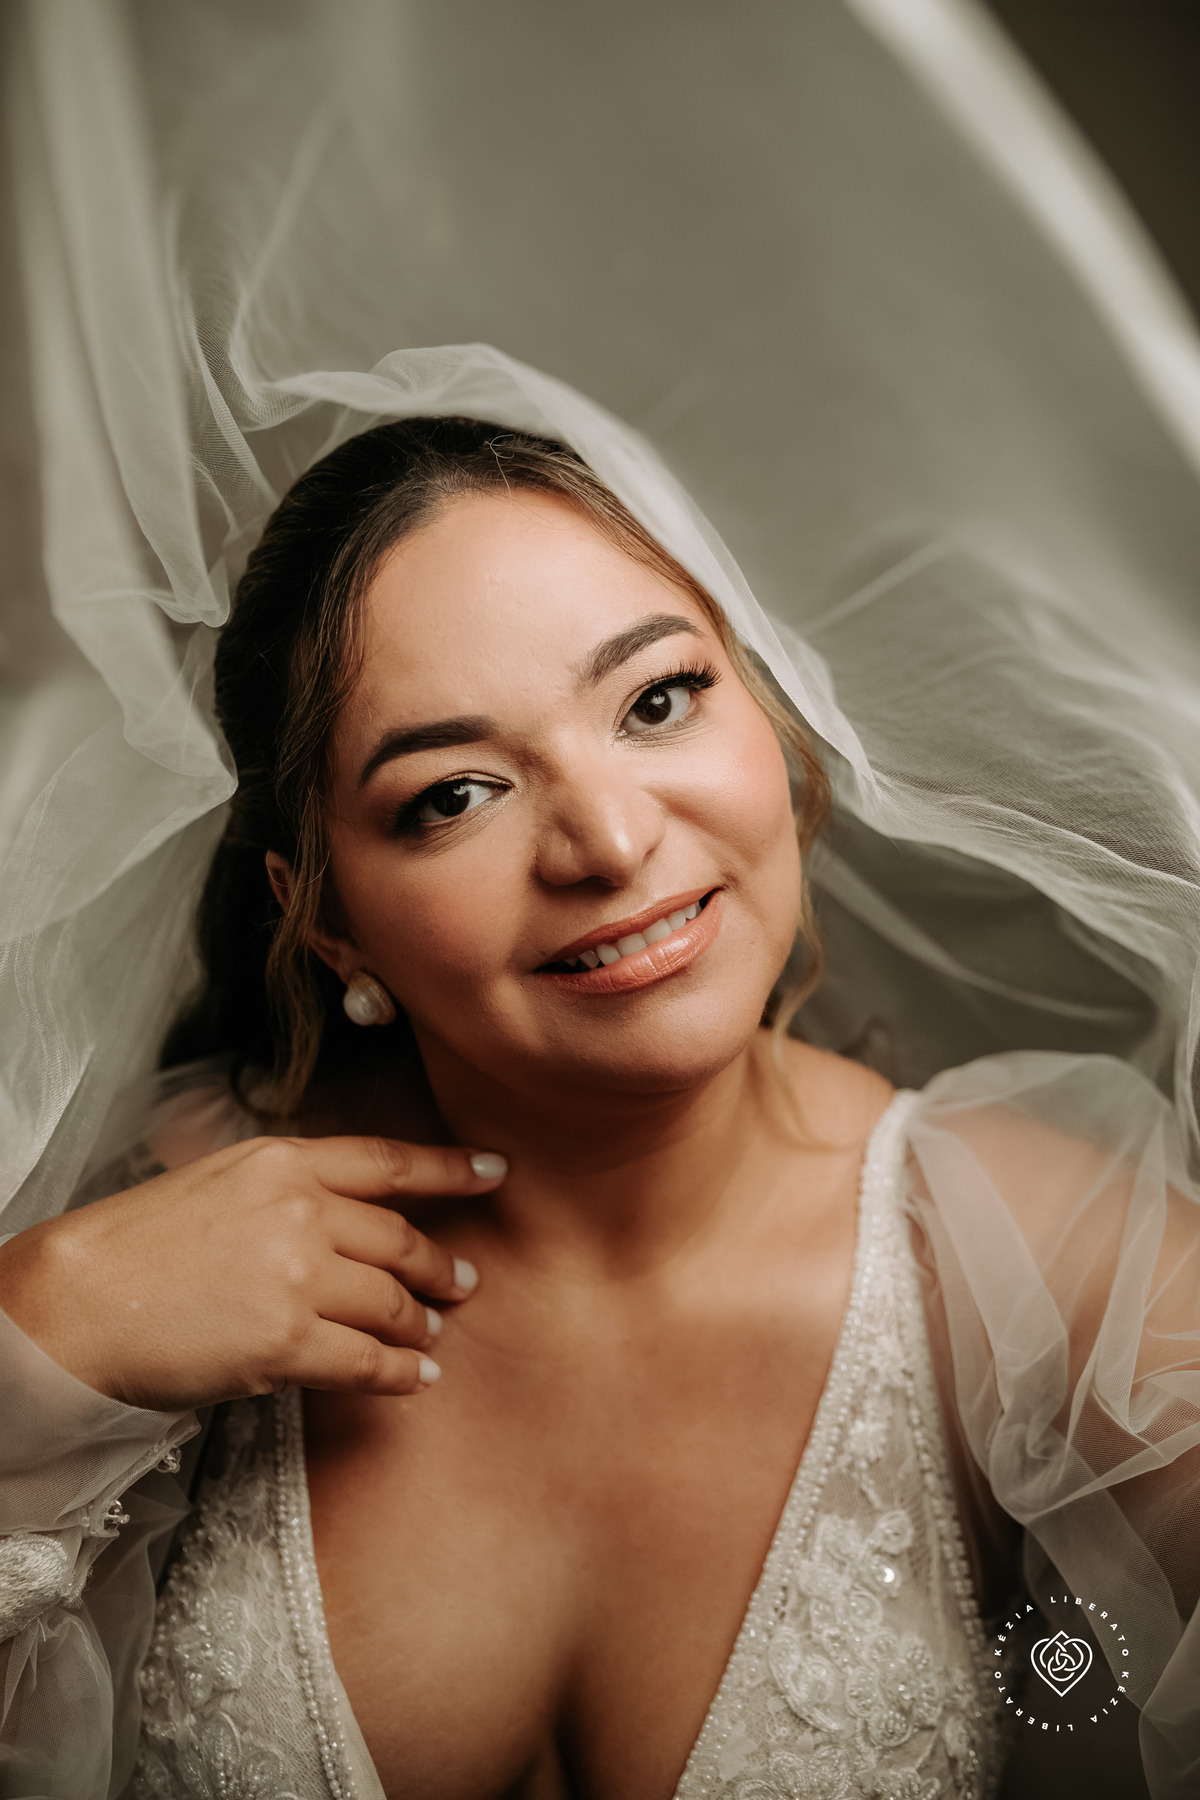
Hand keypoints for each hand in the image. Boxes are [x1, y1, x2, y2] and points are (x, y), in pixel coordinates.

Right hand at [0, 1135, 505, 1410]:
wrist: (77, 1301)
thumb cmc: (134, 1248)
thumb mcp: (216, 1183)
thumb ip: (282, 1191)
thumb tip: (335, 1219)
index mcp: (282, 1160)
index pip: (388, 1160)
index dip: (450, 1168)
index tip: (495, 1171)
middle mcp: (301, 1210)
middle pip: (400, 1238)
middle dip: (439, 1264)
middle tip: (462, 1281)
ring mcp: (299, 1275)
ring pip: (391, 1301)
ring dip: (419, 1323)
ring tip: (431, 1335)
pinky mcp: (288, 1341)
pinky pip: (368, 1361)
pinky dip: (400, 1373)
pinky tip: (415, 1380)